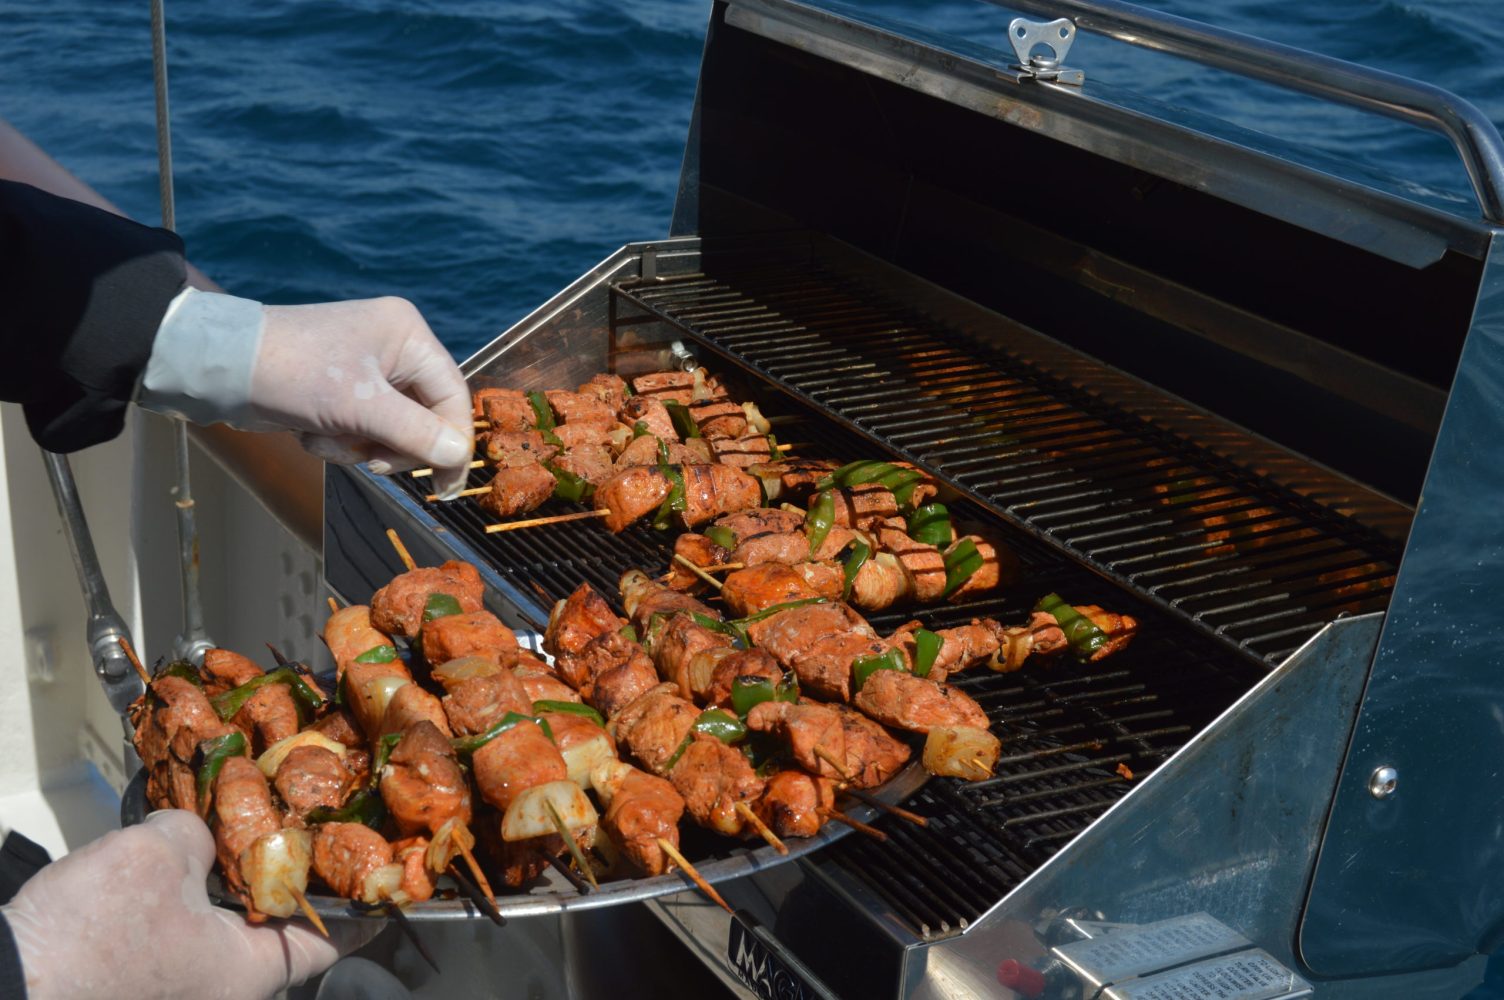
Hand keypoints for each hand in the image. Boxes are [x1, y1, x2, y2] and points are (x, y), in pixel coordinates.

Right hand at [3, 810, 376, 999]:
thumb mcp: (157, 859)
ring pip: (221, 922)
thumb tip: (192, 832)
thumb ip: (196, 834)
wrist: (5, 984)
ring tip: (236, 819)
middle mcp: (222, 987)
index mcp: (251, 973)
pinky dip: (182, 888)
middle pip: (276, 923)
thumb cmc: (88, 940)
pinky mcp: (134, 975)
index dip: (358, 899)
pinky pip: (176, 925)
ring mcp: (178, 985)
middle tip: (299, 818)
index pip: (332, 937)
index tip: (380, 872)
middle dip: (283, 868)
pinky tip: (173, 846)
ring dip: (225, 873)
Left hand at [139, 290, 473, 498]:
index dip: (453, 442)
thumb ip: (416, 433)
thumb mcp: (359, 406)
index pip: (452, 395)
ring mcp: (368, 367)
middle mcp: (394, 346)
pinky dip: (339, 440)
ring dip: (358, 445)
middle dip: (391, 444)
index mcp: (407, 334)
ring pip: (392, 428)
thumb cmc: (292, 372)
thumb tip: (459, 456)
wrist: (220, 366)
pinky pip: (363, 428)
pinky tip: (310, 431)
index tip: (446, 487)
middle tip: (367, 460)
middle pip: (425, 416)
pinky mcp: (343, 388)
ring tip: (324, 437)